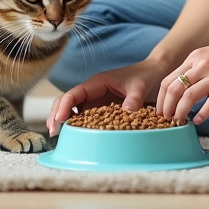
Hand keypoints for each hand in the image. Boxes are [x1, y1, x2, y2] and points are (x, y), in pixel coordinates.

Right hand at [46, 58, 168, 136]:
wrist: (155, 72)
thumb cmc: (146, 75)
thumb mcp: (140, 86)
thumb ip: (133, 99)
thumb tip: (126, 114)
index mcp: (97, 82)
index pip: (74, 93)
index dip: (64, 106)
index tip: (59, 120)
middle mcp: (93, 90)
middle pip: (67, 101)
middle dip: (56, 114)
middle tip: (53, 132)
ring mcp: (96, 100)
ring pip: (73, 109)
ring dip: (63, 120)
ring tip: (57, 135)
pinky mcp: (101, 109)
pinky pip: (85, 117)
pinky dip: (77, 125)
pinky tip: (73, 135)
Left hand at [156, 28, 208, 125]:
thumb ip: (199, 69)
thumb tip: (189, 89)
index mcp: (195, 57)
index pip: (168, 80)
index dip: (161, 98)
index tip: (161, 111)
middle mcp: (202, 64)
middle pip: (174, 89)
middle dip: (166, 108)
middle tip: (166, 121)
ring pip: (189, 96)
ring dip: (181, 112)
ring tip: (179, 122)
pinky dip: (202, 114)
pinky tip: (199, 121)